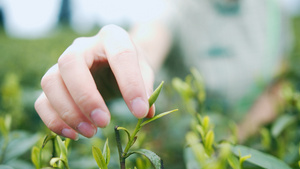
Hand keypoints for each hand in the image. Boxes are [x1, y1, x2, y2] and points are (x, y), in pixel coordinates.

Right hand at [34, 25, 154, 139]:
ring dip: (68, 112)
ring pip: (50, 81)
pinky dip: (54, 120)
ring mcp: (63, 63)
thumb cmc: (131, 66)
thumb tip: (145, 112)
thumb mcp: (145, 71)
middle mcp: (83, 46)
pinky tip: (74, 135)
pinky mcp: (55, 82)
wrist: (115, 61)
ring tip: (91, 132)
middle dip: (86, 97)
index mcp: (112, 37)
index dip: (130, 84)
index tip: (139, 111)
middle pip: (70, 63)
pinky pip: (42, 101)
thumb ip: (146, 88)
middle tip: (104, 122)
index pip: (121, 55)